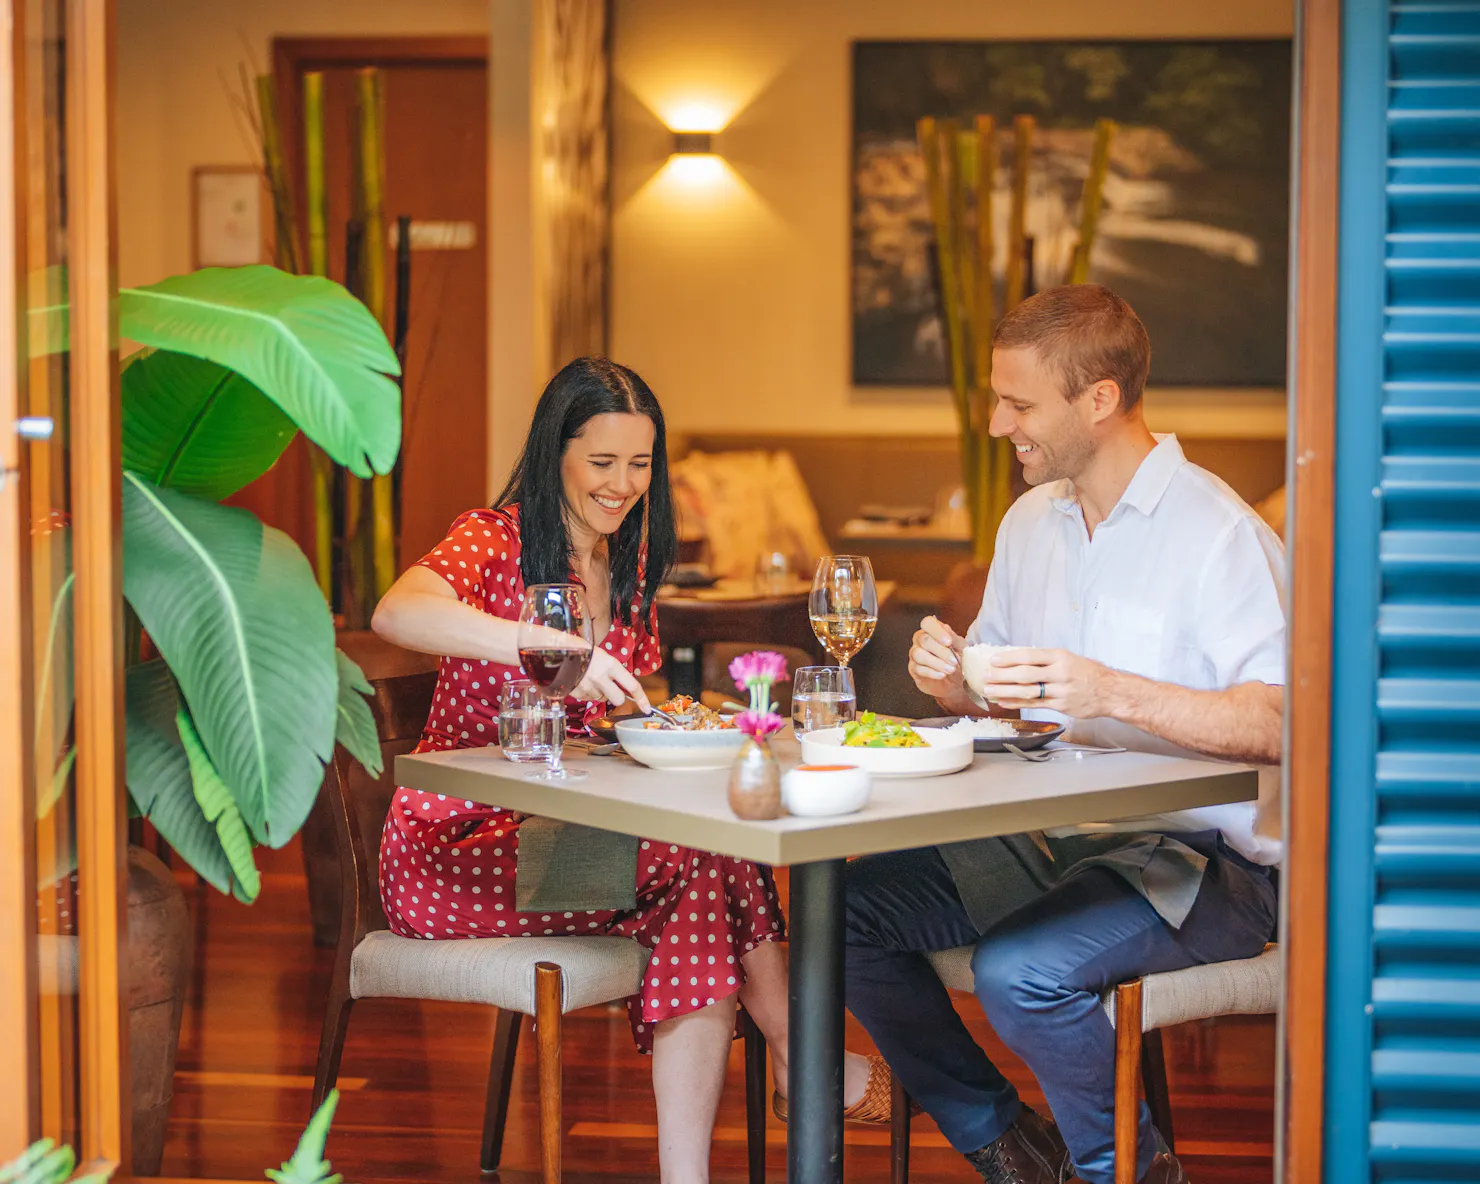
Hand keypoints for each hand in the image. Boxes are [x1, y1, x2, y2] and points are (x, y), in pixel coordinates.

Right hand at [572, 647, 651, 712]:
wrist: (557, 649)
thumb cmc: (582, 650)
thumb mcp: (603, 656)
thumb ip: (614, 671)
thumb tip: (622, 685)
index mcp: (611, 665)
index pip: (632, 685)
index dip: (642, 699)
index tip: (647, 708)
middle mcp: (601, 677)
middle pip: (618, 699)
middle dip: (616, 696)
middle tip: (609, 687)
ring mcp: (588, 686)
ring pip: (601, 699)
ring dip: (598, 692)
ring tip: (589, 678)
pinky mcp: (577, 693)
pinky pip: (587, 699)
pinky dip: (586, 693)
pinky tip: (580, 681)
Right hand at [908, 616, 966, 699]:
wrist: (954, 682)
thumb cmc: (957, 661)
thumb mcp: (961, 649)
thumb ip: (954, 640)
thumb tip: (946, 630)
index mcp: (932, 631)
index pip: (928, 623)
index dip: (937, 631)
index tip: (949, 642)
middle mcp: (920, 640)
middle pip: (924, 640)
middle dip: (941, 651)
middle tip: (954, 661)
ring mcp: (914, 654)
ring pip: (919, 654)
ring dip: (937, 663)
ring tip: (950, 669)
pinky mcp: (913, 669)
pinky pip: (918, 668)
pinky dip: (932, 672)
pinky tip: (942, 675)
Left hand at [977, 647, 1121, 718]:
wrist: (1111, 692)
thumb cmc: (1089, 673)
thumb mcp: (1069, 658)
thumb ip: (1046, 659)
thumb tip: (1017, 658)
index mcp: (1060, 657)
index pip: (1030, 655)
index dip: (1009, 658)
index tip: (993, 659)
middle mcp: (1060, 673)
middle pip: (1026, 674)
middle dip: (1002, 675)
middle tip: (985, 675)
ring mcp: (1061, 691)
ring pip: (1028, 691)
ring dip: (1005, 691)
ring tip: (989, 690)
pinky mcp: (1061, 706)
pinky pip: (1035, 705)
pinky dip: (1017, 703)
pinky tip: (1004, 702)